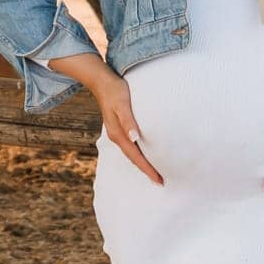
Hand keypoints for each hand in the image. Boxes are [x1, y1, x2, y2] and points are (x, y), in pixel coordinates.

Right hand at [90, 69, 164, 186]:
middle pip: (133, 159)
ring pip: (132, 153)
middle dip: (146, 170)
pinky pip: (131, 145)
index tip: (159, 180)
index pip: (136, 157)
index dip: (147, 169)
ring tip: (155, 171)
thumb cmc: (114, 91)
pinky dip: (139, 153)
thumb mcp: (122, 104)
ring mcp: (118, 133)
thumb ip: (128, 121)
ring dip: (143, 163)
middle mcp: (117, 136)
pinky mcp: (120, 127)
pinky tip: (145, 152)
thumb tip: (134, 138)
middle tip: (161, 181)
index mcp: (118, 134)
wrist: (102, 82)